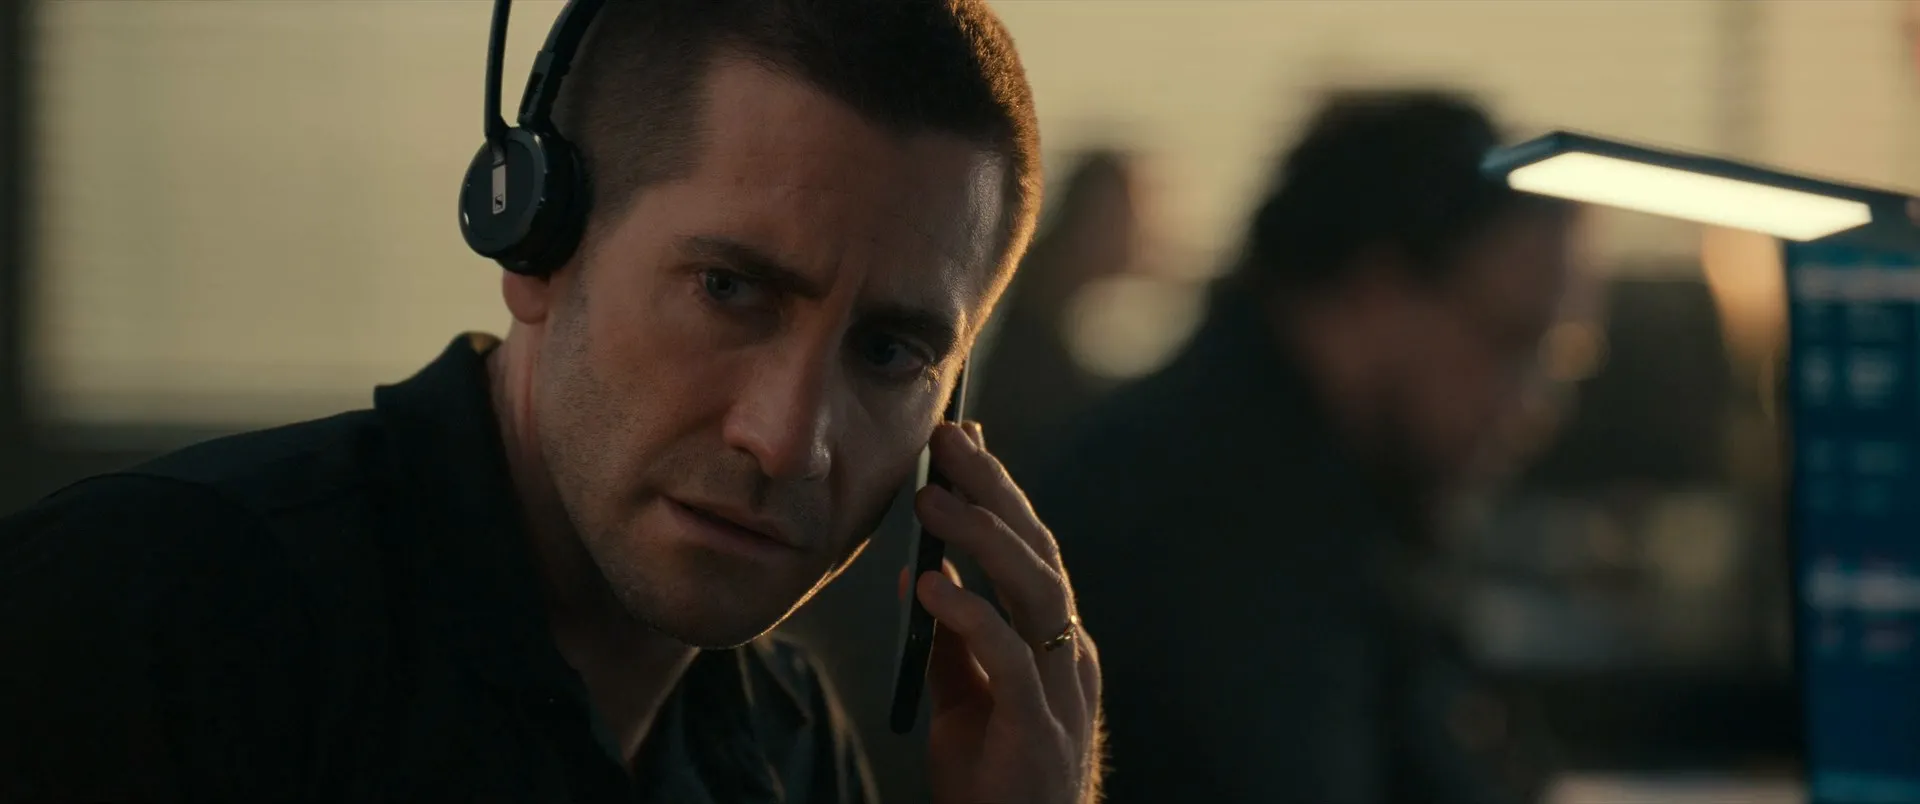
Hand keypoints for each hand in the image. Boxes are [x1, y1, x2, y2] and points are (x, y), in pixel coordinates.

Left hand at [911, 421, 1103, 803]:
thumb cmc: (993, 776)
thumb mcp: (963, 694)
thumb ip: (950, 637)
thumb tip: (919, 570)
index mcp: (1054, 639)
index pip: (1032, 547)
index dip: (1000, 490)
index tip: (964, 436)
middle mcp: (1068, 653)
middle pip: (1038, 553)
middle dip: (994, 489)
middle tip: (948, 439)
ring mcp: (1060, 690)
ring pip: (1036, 591)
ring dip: (983, 537)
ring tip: (931, 498)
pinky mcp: (1036, 728)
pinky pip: (1008, 658)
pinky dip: (970, 615)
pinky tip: (929, 587)